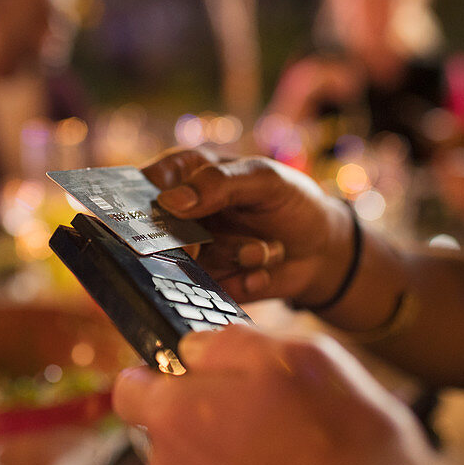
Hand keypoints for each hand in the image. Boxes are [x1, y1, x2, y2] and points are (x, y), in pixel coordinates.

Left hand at [112, 325, 436, 464]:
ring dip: (224, 464)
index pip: (130, 389)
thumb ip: (225, 342)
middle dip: (202, 419)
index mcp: (177, 417)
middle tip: (259, 415)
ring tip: (284, 460)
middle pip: (166, 435)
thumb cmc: (346, 440)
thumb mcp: (294, 353)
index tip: (187, 374)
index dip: (158, 374)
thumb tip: (194, 348)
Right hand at [142, 149, 352, 303]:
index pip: (142, 184)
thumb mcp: (264, 179)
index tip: (163, 215)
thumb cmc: (291, 201)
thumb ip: (220, 183)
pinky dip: (242, 280)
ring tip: (263, 250)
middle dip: (190, 241)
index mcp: (184, 176)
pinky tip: (263, 272)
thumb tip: (170, 201)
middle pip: (154, 232)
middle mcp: (179, 216)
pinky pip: (209, 289)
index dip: (140, 201)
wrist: (323, 250)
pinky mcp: (206, 285)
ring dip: (230, 257)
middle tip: (206, 245)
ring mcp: (191, 253)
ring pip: (186, 263)